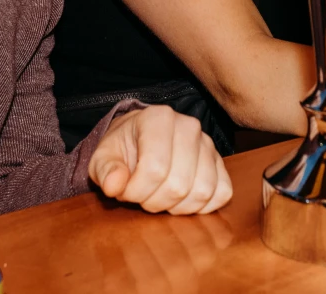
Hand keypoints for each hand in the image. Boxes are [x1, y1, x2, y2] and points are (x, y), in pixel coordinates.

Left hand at [88, 105, 232, 214]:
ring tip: (159, 197)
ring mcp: (208, 144)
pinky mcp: (220, 163)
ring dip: (177, 207)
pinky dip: (201, 206)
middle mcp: (189, 126)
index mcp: (158, 118)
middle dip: (154, 202)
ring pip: (202, 192)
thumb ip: (105, 170)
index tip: (124, 191)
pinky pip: (222, 193)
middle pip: (178, 184)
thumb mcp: (104, 156)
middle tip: (141, 196)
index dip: (136, 191)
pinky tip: (180, 200)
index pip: (155, 168)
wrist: (141, 140)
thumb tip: (114, 185)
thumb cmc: (123, 149)